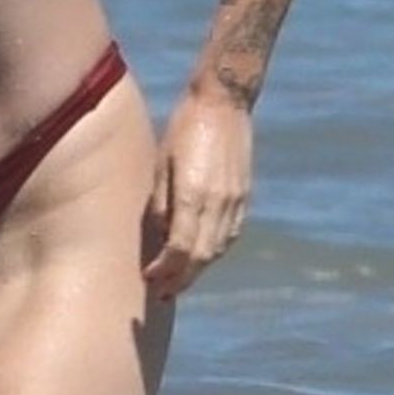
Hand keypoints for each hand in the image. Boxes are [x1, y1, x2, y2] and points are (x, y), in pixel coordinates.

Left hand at [142, 90, 252, 300]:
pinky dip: (216, 251)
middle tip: (163, 292)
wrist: (223, 102)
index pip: (181, 248)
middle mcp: (219, 202)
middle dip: (182, 279)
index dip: (165, 269)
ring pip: (219, 249)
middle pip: (202, 257)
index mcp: (194, 194)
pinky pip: (231, 234)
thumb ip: (159, 202)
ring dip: (200, 269)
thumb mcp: (160, 162)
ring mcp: (236, 200)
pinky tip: (202, 256)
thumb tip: (157, 237)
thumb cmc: (182, 128)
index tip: (149, 277)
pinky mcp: (244, 195)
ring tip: (180, 280)